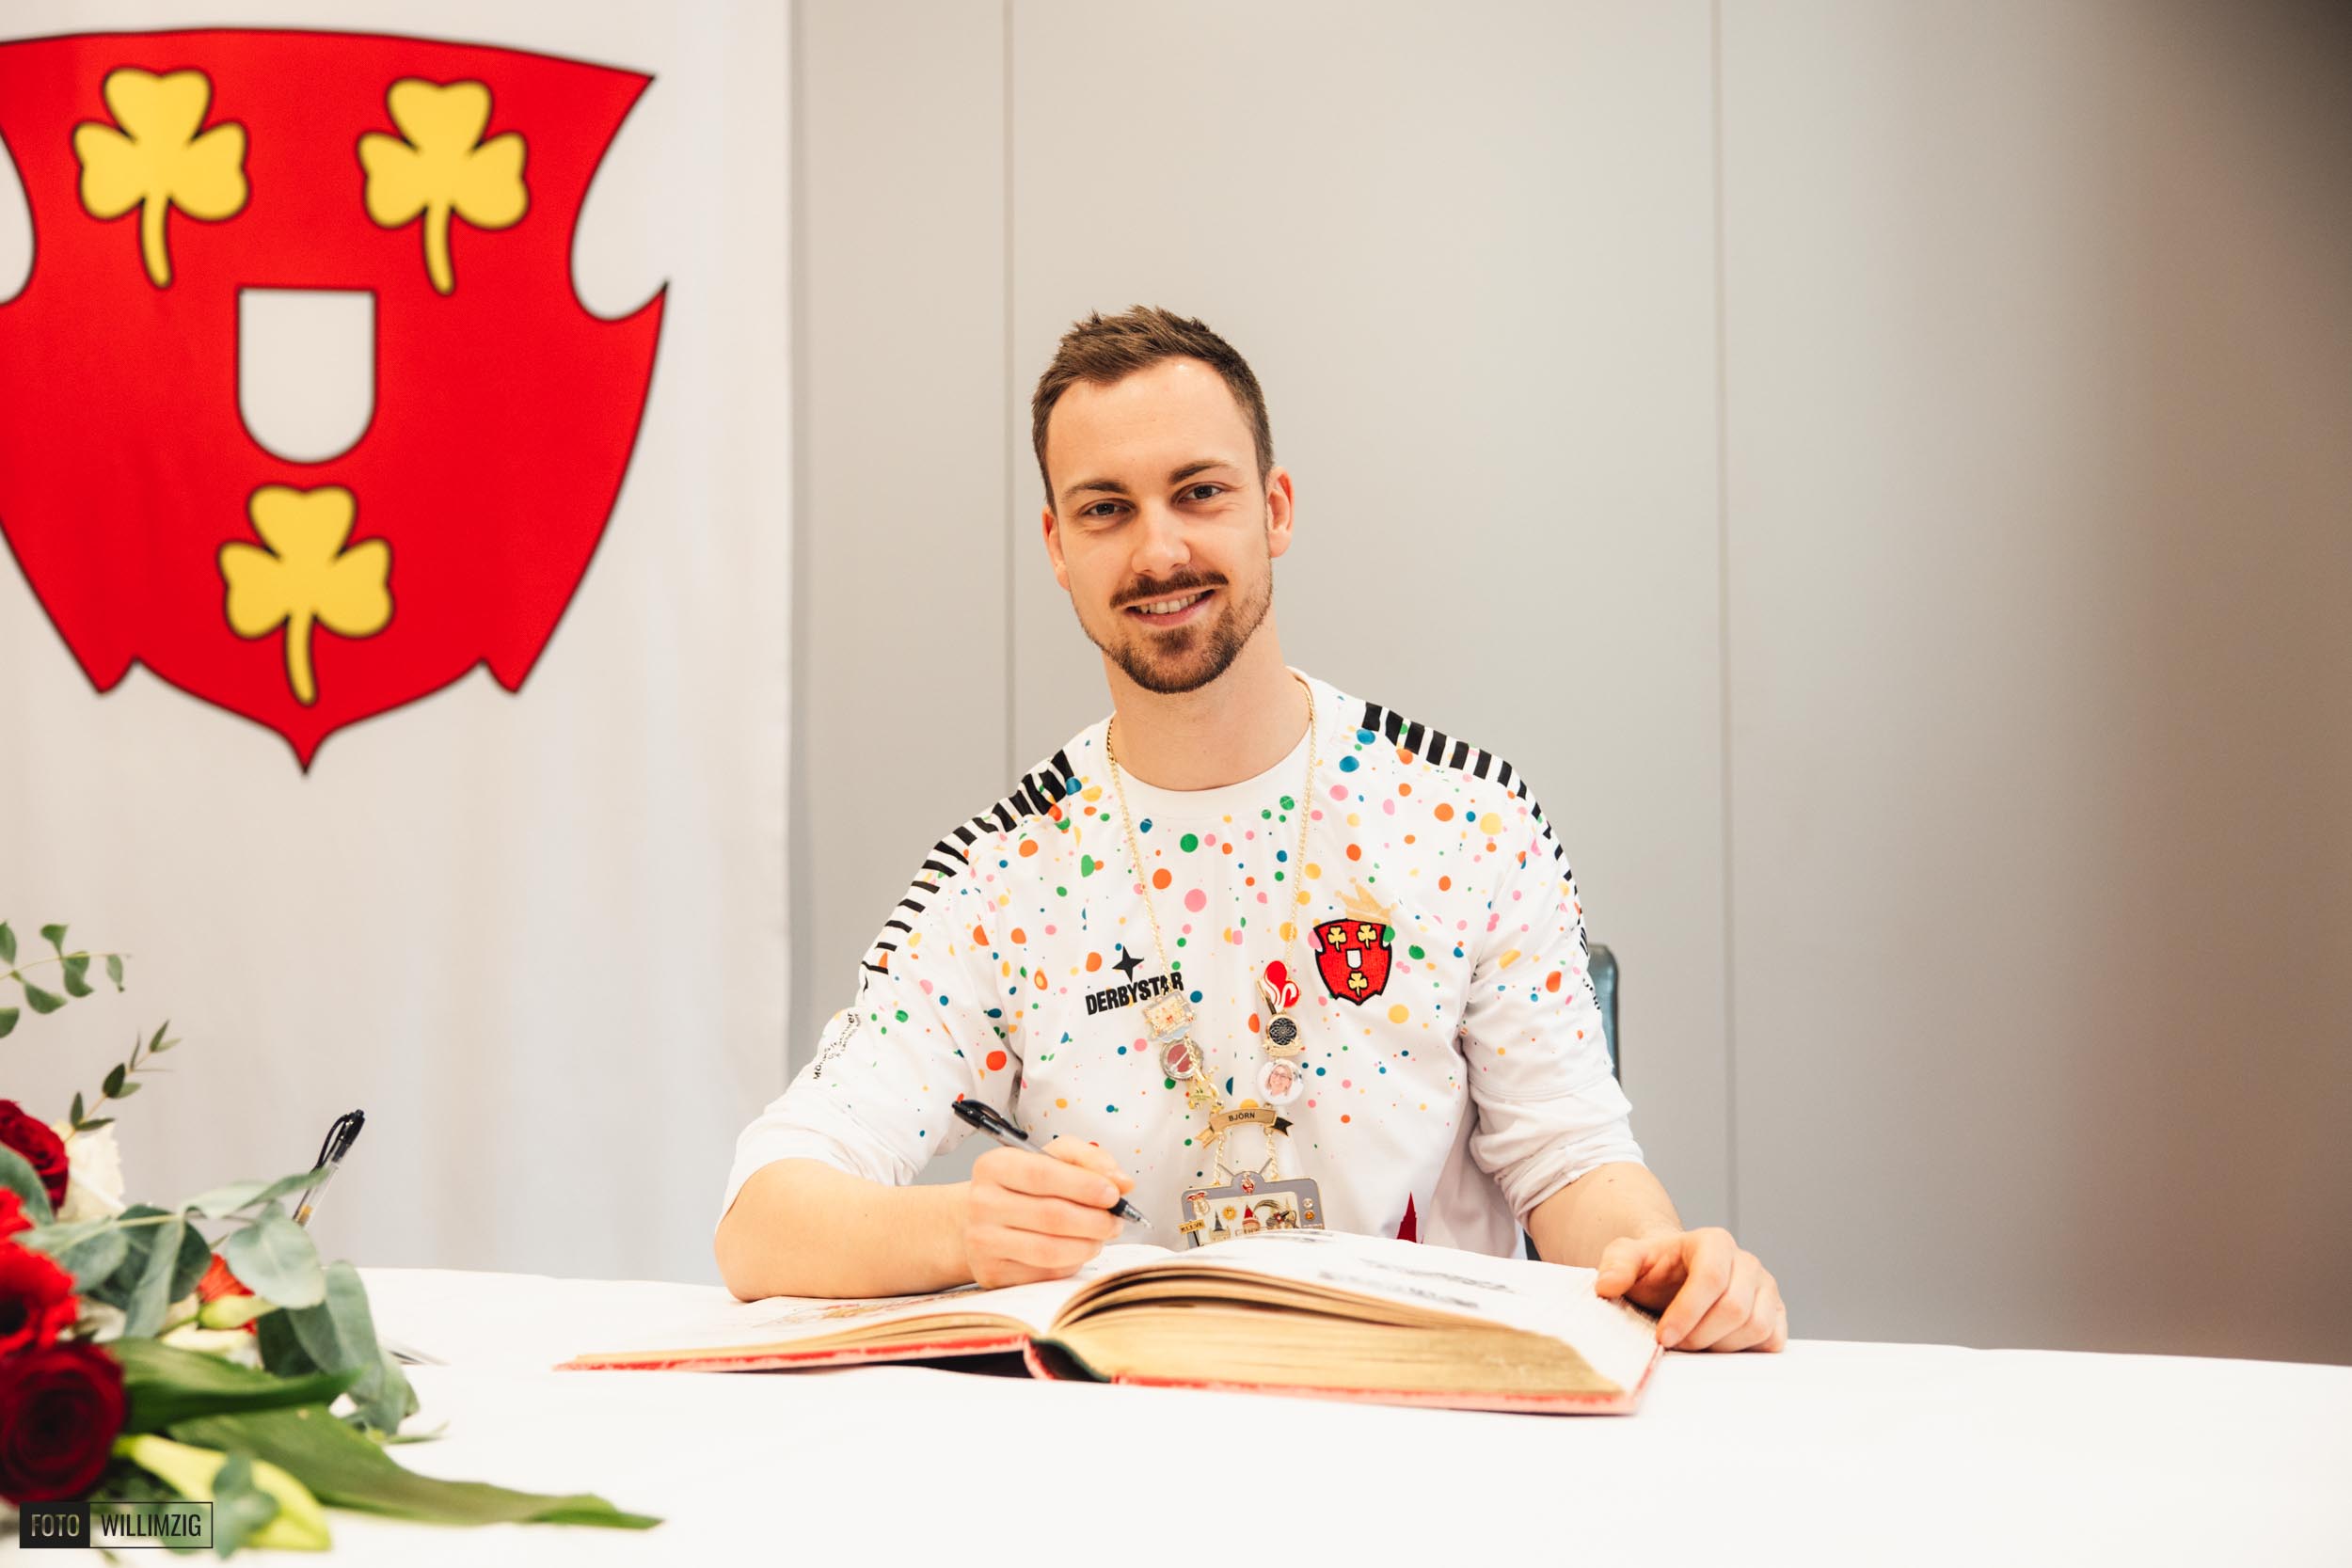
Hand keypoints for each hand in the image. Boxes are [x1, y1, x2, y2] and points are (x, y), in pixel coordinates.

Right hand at [963, 1136, 1134, 1288]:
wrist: (978, 1221)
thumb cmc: (1022, 1187)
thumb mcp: (1051, 1159)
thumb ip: (1088, 1160)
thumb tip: (1122, 1182)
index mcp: (994, 1166)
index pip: (1042, 1174)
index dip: (1084, 1185)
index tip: (1113, 1193)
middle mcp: (982, 1203)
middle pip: (1051, 1215)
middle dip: (1095, 1220)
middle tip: (1115, 1220)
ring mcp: (983, 1241)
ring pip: (1050, 1250)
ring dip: (1088, 1245)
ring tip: (1101, 1236)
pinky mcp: (992, 1273)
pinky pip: (1044, 1273)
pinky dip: (1071, 1263)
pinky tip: (1077, 1250)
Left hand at [1593, 1227, 1786, 1351]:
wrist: (1676, 1277)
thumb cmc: (1655, 1268)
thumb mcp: (1627, 1258)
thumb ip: (1616, 1265)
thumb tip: (1607, 1286)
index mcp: (1714, 1242)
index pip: (1711, 1278)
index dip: (1687, 1313)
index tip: (1662, 1337)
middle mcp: (1746, 1263)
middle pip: (1735, 1308)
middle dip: (1700, 1335)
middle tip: (1674, 1344)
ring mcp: (1766, 1288)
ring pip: (1756, 1327)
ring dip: (1720, 1346)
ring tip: (1693, 1342)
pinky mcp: (1776, 1313)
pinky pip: (1773, 1340)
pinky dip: (1744, 1351)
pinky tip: (1716, 1345)